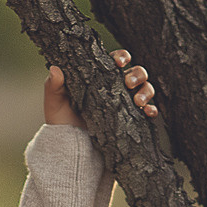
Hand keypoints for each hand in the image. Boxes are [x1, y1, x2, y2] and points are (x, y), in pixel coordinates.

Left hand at [43, 51, 157, 126]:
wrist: (70, 149)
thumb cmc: (61, 122)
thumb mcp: (55, 103)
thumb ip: (54, 86)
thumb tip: (55, 69)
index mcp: (100, 77)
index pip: (116, 60)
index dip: (122, 57)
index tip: (119, 62)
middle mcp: (116, 87)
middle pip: (136, 72)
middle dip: (138, 74)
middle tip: (128, 83)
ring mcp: (126, 103)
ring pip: (146, 88)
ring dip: (147, 91)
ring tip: (138, 101)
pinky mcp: (133, 120)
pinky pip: (149, 111)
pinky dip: (152, 110)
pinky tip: (148, 113)